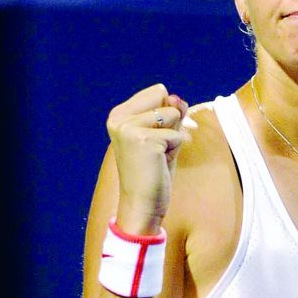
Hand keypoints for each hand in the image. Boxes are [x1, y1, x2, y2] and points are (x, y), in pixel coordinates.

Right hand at [105, 83, 191, 232]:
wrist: (142, 205)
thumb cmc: (153, 172)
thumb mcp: (164, 135)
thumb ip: (171, 112)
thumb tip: (177, 97)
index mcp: (119, 114)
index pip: (159, 92)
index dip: (167, 115)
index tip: (153, 140)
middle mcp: (119, 118)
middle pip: (166, 98)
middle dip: (171, 123)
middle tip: (156, 150)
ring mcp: (129, 128)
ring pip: (174, 115)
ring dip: (173, 138)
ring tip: (157, 157)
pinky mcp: (144, 140)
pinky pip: (178, 135)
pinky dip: (175, 151)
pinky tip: (158, 164)